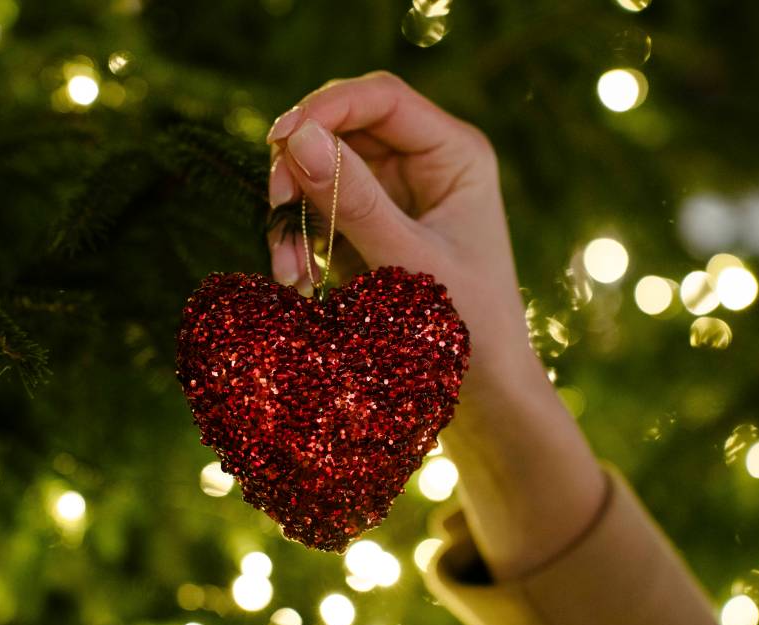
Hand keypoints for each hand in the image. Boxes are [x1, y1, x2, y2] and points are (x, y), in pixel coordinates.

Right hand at [266, 71, 531, 396]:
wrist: (483, 391)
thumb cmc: (468, 327)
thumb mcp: (409, 261)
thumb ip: (355, 199)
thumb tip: (297, 137)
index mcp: (454, 154)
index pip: (381, 99)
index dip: (325, 108)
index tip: (280, 139)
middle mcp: (423, 163)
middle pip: (342, 129)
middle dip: (300, 165)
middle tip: (275, 206)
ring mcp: (392, 194)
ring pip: (319, 171)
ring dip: (292, 213)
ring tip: (289, 270)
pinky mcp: (366, 226)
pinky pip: (315, 211)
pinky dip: (297, 239)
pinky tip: (295, 278)